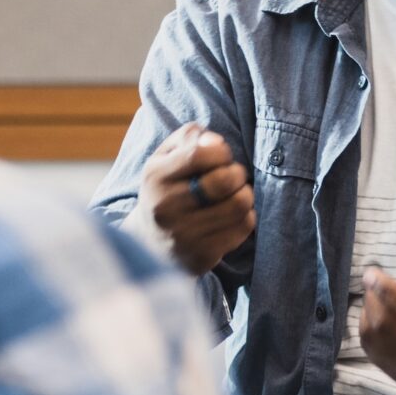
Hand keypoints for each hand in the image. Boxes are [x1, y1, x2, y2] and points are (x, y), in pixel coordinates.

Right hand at [137, 124, 255, 275]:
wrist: (149, 243)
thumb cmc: (166, 189)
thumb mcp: (165, 156)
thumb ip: (190, 138)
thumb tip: (215, 142)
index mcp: (155, 177)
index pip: (199, 154)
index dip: (221, 151)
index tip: (222, 156)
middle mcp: (166, 208)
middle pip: (224, 181)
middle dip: (237, 173)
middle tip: (233, 176)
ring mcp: (184, 235)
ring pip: (239, 205)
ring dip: (245, 195)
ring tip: (235, 194)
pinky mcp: (203, 256)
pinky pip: (243, 228)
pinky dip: (246, 216)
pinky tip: (233, 215)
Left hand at [358, 252, 395, 386]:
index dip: (386, 288)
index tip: (371, 273)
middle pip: (389, 324)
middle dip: (373, 298)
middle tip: (373, 282)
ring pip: (376, 338)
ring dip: (368, 312)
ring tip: (377, 297)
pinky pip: (372, 351)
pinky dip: (368, 329)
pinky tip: (379, 316)